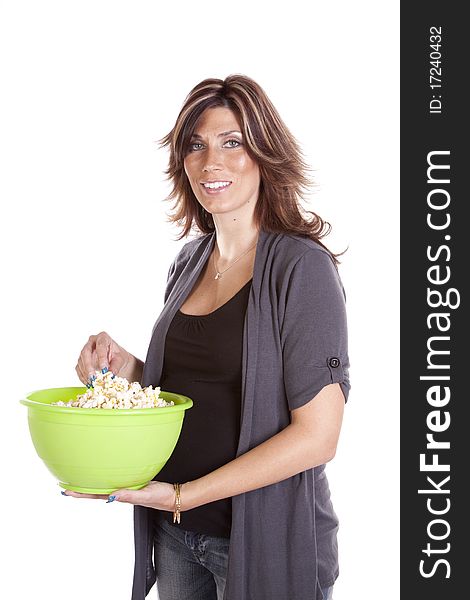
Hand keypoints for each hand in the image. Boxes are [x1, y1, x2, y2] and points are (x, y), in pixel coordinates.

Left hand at [62, 481, 176, 510]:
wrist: (174, 496)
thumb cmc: (161, 497)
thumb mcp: (146, 495)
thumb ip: (129, 495)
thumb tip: (112, 497)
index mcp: (120, 496)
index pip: (96, 494)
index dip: (81, 493)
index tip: (67, 490)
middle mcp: (120, 492)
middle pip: (96, 491)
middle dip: (81, 489)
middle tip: (66, 485)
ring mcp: (126, 487)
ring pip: (104, 485)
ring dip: (91, 483)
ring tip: (79, 478)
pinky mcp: (133, 482)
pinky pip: (115, 479)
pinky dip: (106, 476)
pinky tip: (104, 473)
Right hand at [75, 331, 142, 384]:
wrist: (115, 360)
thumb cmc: (118, 356)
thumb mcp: (121, 359)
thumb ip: (116, 366)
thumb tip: (110, 374)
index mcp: (103, 337)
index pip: (100, 345)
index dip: (101, 358)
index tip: (104, 369)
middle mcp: (92, 342)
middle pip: (86, 352)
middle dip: (89, 366)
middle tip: (93, 377)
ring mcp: (85, 351)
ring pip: (81, 361)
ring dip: (85, 373)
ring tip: (92, 382)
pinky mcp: (81, 360)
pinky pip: (78, 368)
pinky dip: (82, 376)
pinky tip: (88, 383)